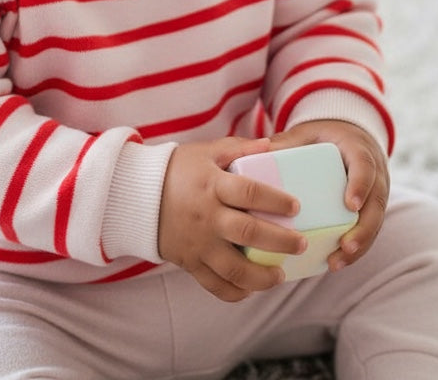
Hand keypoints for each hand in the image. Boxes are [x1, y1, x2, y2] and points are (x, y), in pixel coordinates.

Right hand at [157, 136, 306, 301]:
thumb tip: (270, 145)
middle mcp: (206, 216)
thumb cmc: (176, 170)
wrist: (136, 194)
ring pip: (234, 268)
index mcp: (211, 185)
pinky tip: (251, 289)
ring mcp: (197, 243)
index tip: (296, 206)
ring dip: (262, 276)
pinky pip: (214, 285)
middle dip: (280, 241)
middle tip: (300, 243)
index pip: (249, 192)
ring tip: (280, 274)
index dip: (275, 200)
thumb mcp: (204, 152)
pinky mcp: (189, 262)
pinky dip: (235, 292)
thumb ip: (237, 149)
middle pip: (248, 232)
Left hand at [266, 119, 389, 271]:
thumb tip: (256, 152)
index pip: (365, 167)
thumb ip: (286, 142)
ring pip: (374, 223)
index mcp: (359, 150)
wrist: (348, 137)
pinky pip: (369, 232)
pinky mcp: (370, 210)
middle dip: (363, 229)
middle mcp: (374, 174)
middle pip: (376, 204)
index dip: (361, 185)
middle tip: (345, 246)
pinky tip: (336, 263)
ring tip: (336, 263)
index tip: (350, 205)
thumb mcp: (307, 134)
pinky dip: (355, 250)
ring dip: (359, 246)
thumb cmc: (323, 136)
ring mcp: (375, 194)